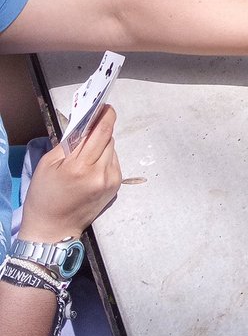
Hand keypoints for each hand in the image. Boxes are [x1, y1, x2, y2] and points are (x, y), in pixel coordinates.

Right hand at [19, 107, 121, 241]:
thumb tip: (86, 125)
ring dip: (102, 146)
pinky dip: (105, 158)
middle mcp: (100, 173)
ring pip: (113, 149)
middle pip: (109, 138)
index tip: (105, 107)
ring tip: (86, 155)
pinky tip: (91, 167)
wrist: (53, 229)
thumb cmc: (45, 195)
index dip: (106, 115)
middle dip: (100, 131)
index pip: (102, 131)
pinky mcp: (116, 187)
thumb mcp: (48, 164)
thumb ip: (69, 143)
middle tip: (88, 131)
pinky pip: (114, 162)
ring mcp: (111, 181)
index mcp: (80, 166)